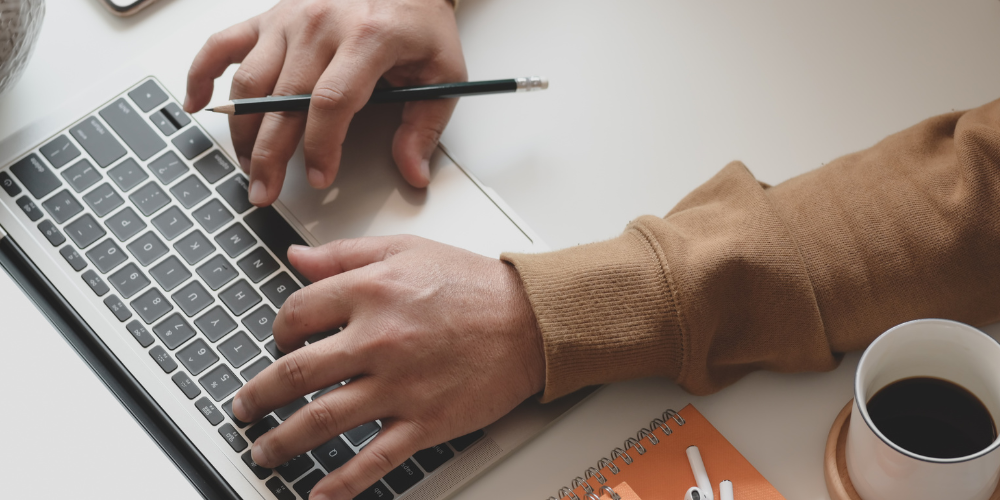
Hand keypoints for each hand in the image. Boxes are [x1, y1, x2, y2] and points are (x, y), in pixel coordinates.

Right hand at [184, 0, 465, 206]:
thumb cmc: (420, 22)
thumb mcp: (443, 73)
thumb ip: (425, 126)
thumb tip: (413, 173)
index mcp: (369, 37)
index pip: (332, 101)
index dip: (320, 146)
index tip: (319, 178)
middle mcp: (322, 24)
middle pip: (284, 99)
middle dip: (270, 154)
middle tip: (265, 191)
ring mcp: (290, 18)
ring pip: (251, 81)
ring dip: (242, 130)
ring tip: (248, 167)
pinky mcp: (270, 16)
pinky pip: (223, 43)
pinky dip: (201, 72)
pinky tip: (197, 103)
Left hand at [230, 236, 544, 499]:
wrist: (532, 321)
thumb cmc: (475, 284)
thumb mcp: (408, 250)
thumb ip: (346, 254)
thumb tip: (296, 258)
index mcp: (371, 292)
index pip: (297, 314)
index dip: (277, 330)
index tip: (278, 342)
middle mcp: (378, 340)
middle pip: (294, 373)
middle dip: (257, 395)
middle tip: (243, 407)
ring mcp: (400, 386)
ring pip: (322, 420)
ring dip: (283, 441)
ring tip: (264, 451)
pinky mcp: (424, 422)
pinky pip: (373, 459)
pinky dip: (341, 482)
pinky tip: (318, 493)